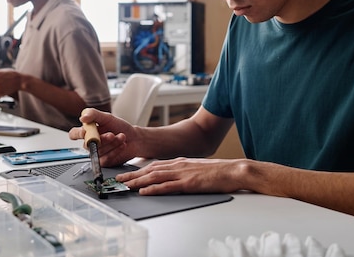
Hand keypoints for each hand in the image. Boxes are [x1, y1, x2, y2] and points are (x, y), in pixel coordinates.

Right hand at [68, 108, 137, 166]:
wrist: (135, 138)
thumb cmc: (120, 127)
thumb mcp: (107, 117)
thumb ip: (94, 114)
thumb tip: (82, 117)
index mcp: (88, 131)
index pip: (74, 134)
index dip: (77, 134)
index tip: (84, 132)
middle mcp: (91, 142)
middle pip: (88, 144)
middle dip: (102, 139)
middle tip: (112, 134)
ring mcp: (97, 152)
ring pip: (99, 151)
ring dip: (112, 143)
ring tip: (122, 137)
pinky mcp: (104, 161)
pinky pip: (106, 158)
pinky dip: (116, 151)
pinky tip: (122, 145)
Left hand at [116, 157, 243, 194]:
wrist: (234, 170)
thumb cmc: (219, 172)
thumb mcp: (197, 169)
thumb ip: (184, 172)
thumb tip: (173, 179)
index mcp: (180, 161)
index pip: (154, 165)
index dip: (139, 170)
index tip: (128, 174)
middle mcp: (178, 165)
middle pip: (150, 170)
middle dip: (133, 175)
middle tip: (118, 180)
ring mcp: (183, 173)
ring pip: (155, 177)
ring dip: (138, 181)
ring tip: (125, 186)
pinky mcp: (189, 183)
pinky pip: (167, 186)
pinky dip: (154, 189)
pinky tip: (144, 192)